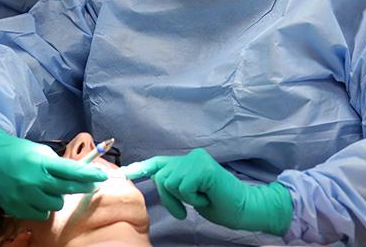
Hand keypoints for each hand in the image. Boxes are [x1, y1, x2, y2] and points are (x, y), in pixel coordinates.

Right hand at [0, 122, 108, 219]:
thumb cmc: (15, 151)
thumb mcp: (38, 151)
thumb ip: (56, 163)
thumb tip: (78, 172)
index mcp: (41, 163)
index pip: (72, 171)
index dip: (89, 175)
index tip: (102, 177)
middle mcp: (34, 181)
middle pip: (68, 190)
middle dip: (82, 187)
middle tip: (89, 184)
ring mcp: (25, 197)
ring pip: (56, 205)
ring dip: (57, 196)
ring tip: (48, 187)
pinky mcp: (17, 208)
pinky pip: (41, 213)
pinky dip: (42, 206)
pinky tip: (35, 195)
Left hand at [122, 148, 292, 234]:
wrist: (243, 208)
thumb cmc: (218, 203)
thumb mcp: (190, 193)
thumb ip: (174, 183)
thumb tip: (155, 177)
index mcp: (186, 163)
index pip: (159, 163)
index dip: (140, 168)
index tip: (122, 173)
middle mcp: (190, 156)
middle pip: (161, 177)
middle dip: (169, 198)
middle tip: (186, 208)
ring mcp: (196, 159)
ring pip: (169, 182)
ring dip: (183, 199)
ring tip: (201, 198)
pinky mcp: (202, 167)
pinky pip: (183, 187)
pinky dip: (193, 198)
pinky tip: (207, 197)